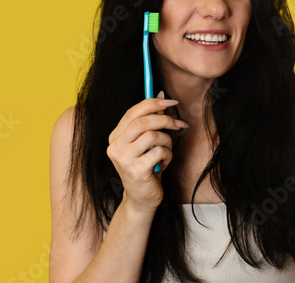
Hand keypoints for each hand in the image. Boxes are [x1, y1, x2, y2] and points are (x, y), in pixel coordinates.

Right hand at [106, 91, 188, 213]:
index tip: (171, 101)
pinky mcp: (136, 171)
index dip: (153, 104)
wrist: (142, 198)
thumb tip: (162, 96)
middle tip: (179, 124)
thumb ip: (151, 122)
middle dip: (165, 120)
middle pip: (142, 122)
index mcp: (116, 137)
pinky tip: (164, 163)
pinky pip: (159, 152)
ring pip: (153, 136)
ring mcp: (123, 160)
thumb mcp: (147, 143)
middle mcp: (115, 147)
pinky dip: (168, 155)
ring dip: (168, 140)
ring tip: (167, 149)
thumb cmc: (146, 167)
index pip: (132, 112)